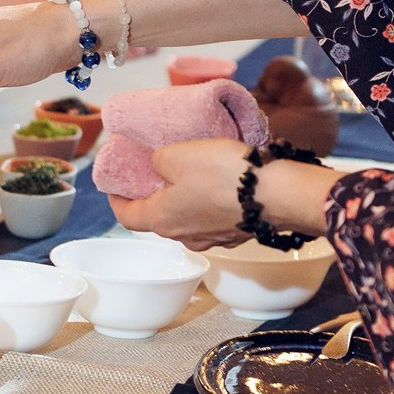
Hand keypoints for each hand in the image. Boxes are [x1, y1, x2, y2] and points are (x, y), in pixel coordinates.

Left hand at [108, 140, 253, 250]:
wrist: (278, 193)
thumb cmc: (222, 174)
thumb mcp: (177, 154)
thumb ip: (158, 160)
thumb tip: (159, 166)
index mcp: (162, 221)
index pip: (126, 217)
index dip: (116, 199)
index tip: (116, 183)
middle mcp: (185, 237)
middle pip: (158, 217)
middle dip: (154, 193)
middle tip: (155, 169)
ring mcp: (213, 238)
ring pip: (188, 217)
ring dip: (184, 196)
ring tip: (190, 170)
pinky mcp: (237, 232)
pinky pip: (214, 216)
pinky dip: (209, 200)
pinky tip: (219, 180)